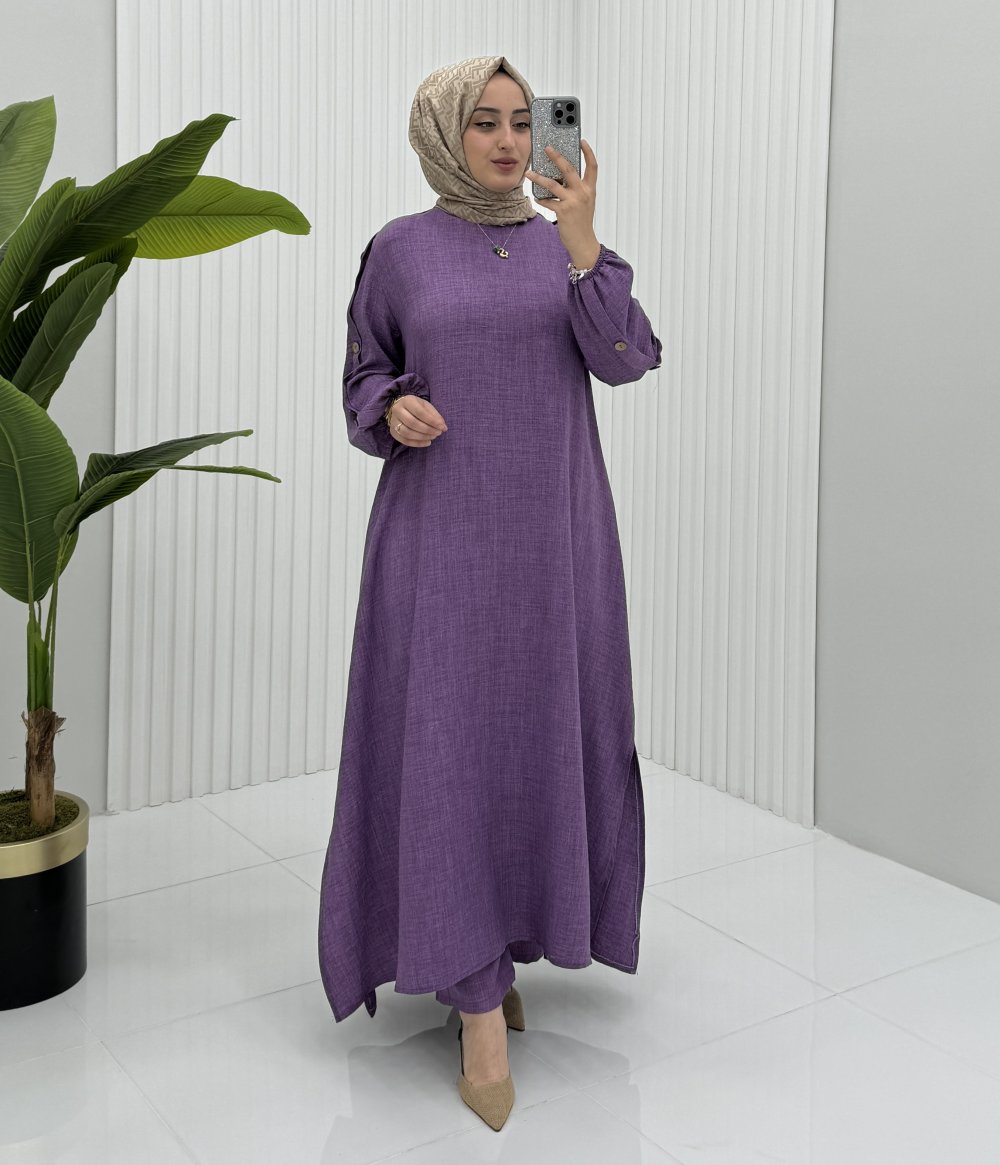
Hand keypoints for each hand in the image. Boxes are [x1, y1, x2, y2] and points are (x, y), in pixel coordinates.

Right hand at [387, 394, 447, 447]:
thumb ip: (435, 415)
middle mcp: (397, 410)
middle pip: (413, 423)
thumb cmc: (416, 406)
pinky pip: (405, 441)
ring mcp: (393, 422)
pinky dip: (417, 444)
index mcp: (407, 401)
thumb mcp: (426, 406)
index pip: (420, 412)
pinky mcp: (393, 432)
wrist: (400, 408)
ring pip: (407, 433)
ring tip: (433, 437)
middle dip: (428, 430)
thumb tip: (443, 427)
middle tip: (438, 433)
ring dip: (423, 437)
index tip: (442, 427)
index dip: (432, 421)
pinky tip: (427, 443)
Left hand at [526, 140, 598, 260]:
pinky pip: (548, 201)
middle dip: (557, 156)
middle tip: (547, 148)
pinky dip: (541, 199)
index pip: (593, 166)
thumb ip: (577, 189)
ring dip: (539, 178)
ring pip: (553, 184)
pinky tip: (537, 197)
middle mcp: (583, 193)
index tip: (582, 141)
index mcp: (590, 189)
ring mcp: (573, 202)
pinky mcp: (563, 211)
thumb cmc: (582, 222)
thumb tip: (561, 177)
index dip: (588, 152)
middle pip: (569, 169)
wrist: (583, 242)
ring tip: (529, 173)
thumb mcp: (585, 203)